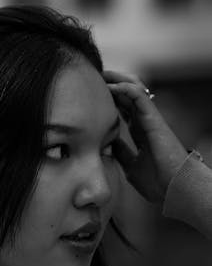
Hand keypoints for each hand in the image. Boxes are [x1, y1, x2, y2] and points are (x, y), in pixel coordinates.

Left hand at [103, 70, 187, 204]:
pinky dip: (125, 88)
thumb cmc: (158, 183)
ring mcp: (150, 118)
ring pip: (134, 88)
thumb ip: (121, 154)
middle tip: (93, 77)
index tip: (90, 92)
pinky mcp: (153, 119)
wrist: (175, 191)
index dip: (108, 97)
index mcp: (140, 130)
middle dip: (110, 83)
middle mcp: (145, 121)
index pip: (123, 106)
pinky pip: (139, 96)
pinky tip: (110, 87)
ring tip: (100, 75)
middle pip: (127, 93)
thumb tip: (109, 145)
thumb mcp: (131, 167)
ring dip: (117, 79)